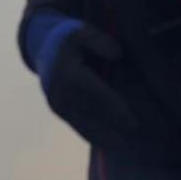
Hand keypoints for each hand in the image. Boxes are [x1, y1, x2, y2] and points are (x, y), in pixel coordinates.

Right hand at [44, 27, 137, 148]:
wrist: (43, 49)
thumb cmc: (69, 40)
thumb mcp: (83, 32)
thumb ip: (100, 41)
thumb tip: (116, 56)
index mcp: (67, 73)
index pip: (94, 93)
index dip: (114, 108)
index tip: (132, 121)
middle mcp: (59, 92)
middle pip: (91, 113)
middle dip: (113, 126)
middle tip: (137, 137)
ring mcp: (57, 104)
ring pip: (83, 124)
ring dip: (104, 137)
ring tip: (126, 147)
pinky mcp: (58, 111)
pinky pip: (77, 126)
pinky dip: (94, 136)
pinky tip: (111, 145)